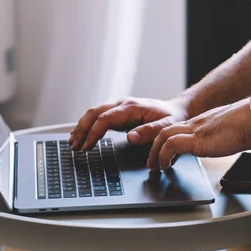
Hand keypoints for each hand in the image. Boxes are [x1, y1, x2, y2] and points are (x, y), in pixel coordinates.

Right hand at [69, 97, 189, 149]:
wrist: (177, 110)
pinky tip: (80, 134)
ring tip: (73, 142)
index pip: (105, 118)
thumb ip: (150, 132)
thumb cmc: (173, 118)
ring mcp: (119, 108)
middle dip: (82, 129)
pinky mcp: (118, 113)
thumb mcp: (167, 127)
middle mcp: (123, 104)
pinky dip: (87, 125)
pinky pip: (98, 117)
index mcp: (132, 107)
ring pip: (93, 113)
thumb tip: (130, 137)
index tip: (86, 146)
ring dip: (81, 127)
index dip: (93, 132)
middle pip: (94, 113)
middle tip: (74, 146)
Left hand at [147, 98, 250, 170]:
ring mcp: (195, 130)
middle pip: (165, 131)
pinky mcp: (197, 139)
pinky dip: (164, 155)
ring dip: (156, 153)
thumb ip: (225, 137)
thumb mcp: (232, 131)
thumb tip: (231, 142)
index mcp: (203, 123)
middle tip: (152, 163)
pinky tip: (166, 166)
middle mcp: (196, 124)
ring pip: (163, 136)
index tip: (165, 155)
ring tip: (155, 167)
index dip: (167, 142)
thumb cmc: (250, 124)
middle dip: (155, 148)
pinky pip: (171, 145)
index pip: (178, 129)